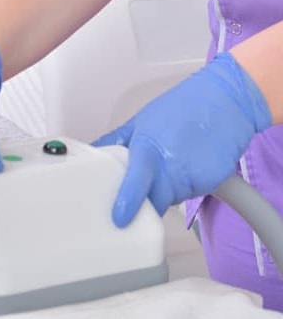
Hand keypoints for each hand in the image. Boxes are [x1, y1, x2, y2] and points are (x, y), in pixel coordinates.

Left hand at [94, 52, 271, 226]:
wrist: (227, 100)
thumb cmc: (180, 108)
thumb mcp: (140, 120)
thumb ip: (116, 141)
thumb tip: (92, 154)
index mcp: (148, 149)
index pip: (136, 181)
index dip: (128, 200)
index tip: (119, 218)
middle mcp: (171, 165)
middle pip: (152, 200)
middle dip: (143, 202)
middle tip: (137, 194)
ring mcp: (193, 175)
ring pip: (171, 199)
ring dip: (164, 192)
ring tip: (169, 166)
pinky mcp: (211, 180)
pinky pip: (191, 194)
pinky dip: (184, 187)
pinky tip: (186, 166)